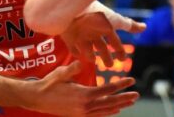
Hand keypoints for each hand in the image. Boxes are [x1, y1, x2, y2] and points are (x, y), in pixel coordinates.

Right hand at [20, 62, 138, 115]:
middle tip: (136, 95)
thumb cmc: (48, 84)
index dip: (120, 85)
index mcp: (83, 95)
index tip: (131, 80)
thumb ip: (72, 69)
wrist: (37, 99)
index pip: (107, 90)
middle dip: (124, 98)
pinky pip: (98, 115)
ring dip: (119, 106)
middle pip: (110, 102)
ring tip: (130, 102)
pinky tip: (115, 109)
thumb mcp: (60, 74)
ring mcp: (83, 113)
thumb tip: (82, 62)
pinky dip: (108, 112)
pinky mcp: (79, 115)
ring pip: (106, 110)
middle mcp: (85, 106)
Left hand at [61, 10, 145, 67]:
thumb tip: (145, 27)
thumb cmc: (96, 15)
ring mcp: (81, 34)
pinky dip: (75, 52)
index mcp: (105, 27)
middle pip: (101, 46)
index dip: (119, 50)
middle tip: (109, 66)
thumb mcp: (114, 21)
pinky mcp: (69, 36)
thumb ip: (128, 25)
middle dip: (105, 56)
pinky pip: (72, 47)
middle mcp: (94, 31)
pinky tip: (78, 56)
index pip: (114, 41)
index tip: (123, 59)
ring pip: (87, 47)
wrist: (74, 10)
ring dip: (90, 55)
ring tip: (93, 61)